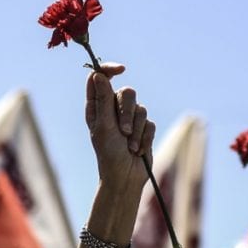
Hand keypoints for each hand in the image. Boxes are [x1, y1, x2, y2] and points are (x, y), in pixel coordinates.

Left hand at [84, 63, 154, 190]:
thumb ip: (103, 100)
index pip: (100, 78)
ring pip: (140, 108)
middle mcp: (113, 109)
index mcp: (97, 107)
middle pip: (126, 92)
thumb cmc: (109, 154)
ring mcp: (129, 119)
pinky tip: (138, 150)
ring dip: (136, 130)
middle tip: (123, 131)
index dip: (109, 69)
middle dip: (127, 112)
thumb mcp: (104, 126)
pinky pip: (150, 123)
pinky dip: (144, 137)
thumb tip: (99, 76)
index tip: (122, 69)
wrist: (125, 177)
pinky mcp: (144, 128)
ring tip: (130, 147)